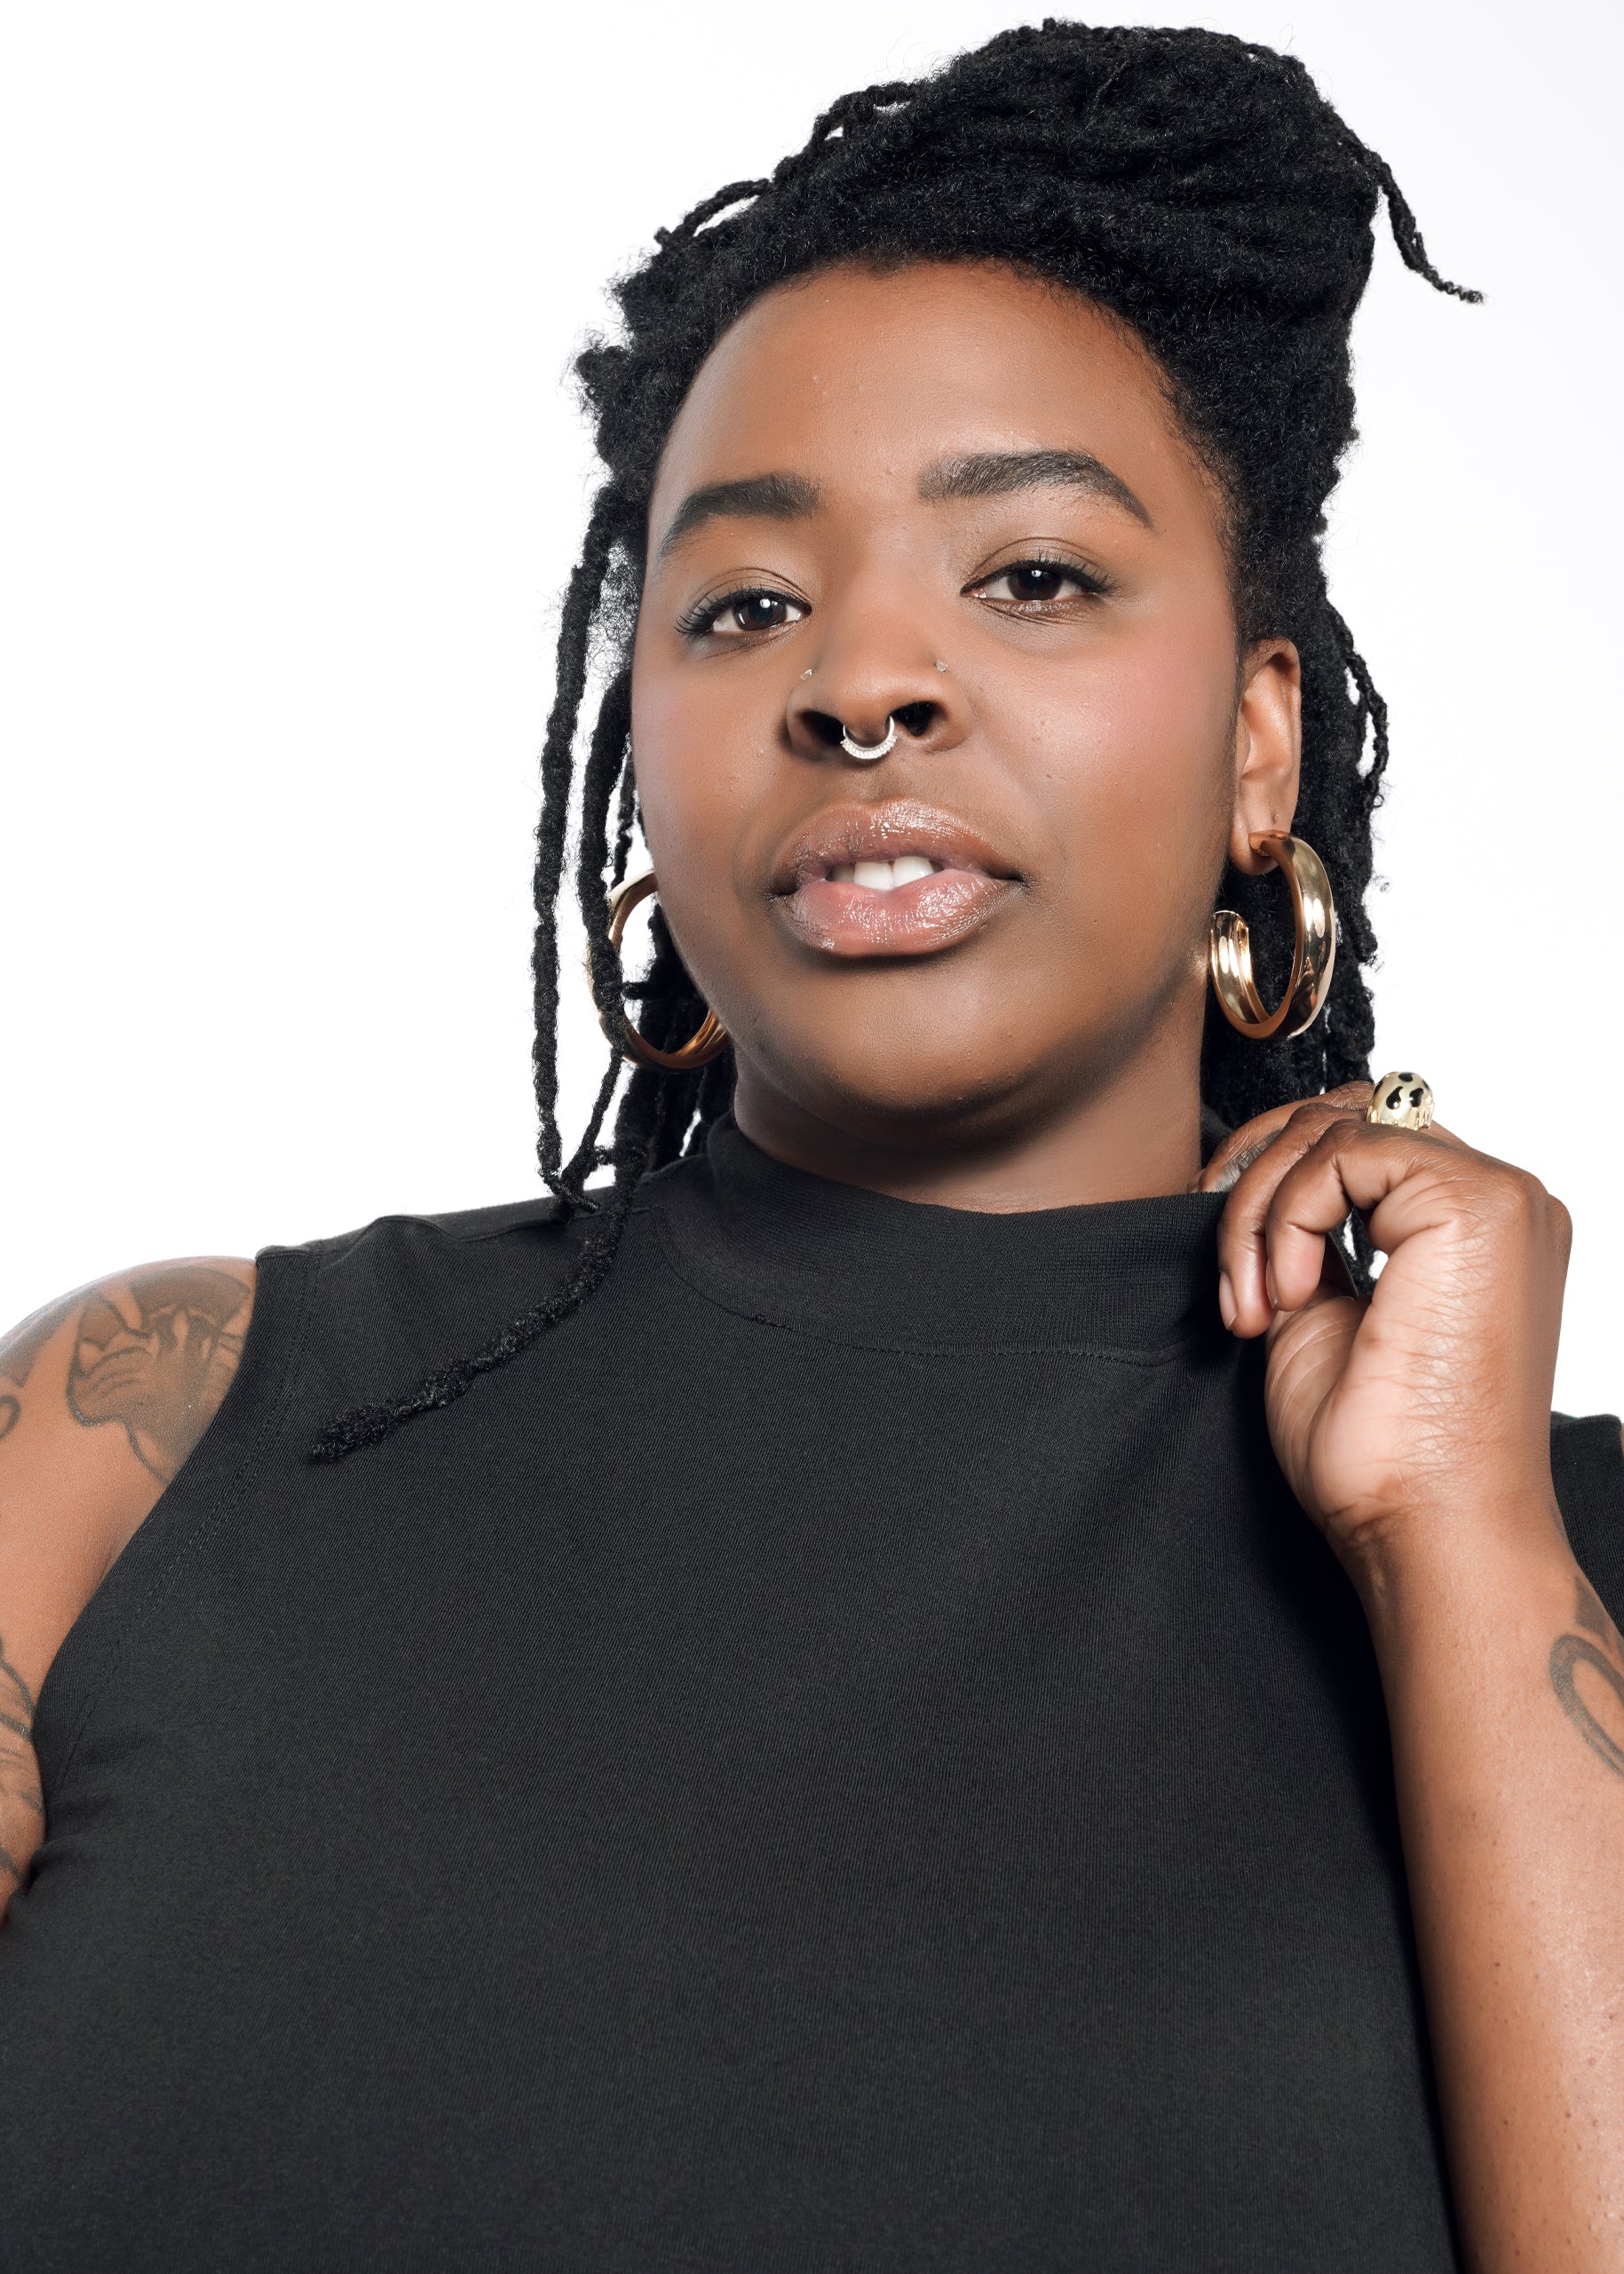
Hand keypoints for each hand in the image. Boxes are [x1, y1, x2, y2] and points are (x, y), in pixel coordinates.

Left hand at [1199, 1085, 1571, 1577]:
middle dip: (1256, 1181)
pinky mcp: (1477, 1203)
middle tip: (1233, 1280)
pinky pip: (1343, 1152)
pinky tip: (1293, 1296)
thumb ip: (1304, 1239)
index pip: (1357, 1138)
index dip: (1273, 1182)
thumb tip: (1247, 1183)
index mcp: (1469, 1225)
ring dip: (1261, 1211)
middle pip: (1342, 1114)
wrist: (1424, 1524)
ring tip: (1256, 1305)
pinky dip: (1289, 1216)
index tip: (1235, 1270)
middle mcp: (1498, 1198)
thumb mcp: (1317, 1316)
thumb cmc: (1381, 1452)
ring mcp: (1497, 1195)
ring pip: (1332, 1127)